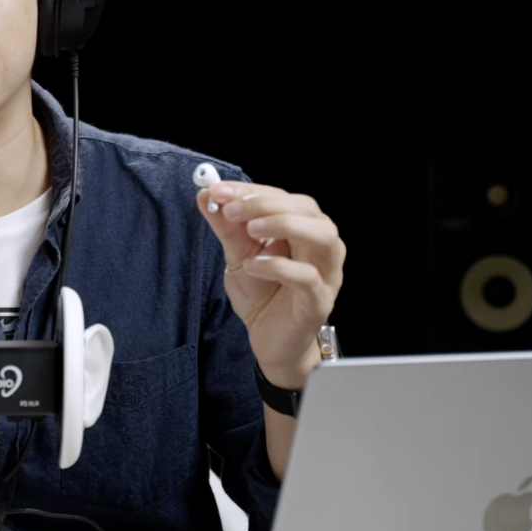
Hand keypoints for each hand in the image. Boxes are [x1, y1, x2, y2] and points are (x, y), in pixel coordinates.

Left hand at [196, 182, 345, 387]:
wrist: (269, 340)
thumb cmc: (262, 295)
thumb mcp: (238, 256)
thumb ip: (226, 227)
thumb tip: (206, 195)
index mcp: (302, 228)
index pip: (283, 197)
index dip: (251, 191)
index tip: (218, 190)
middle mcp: (319, 245)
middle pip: (307, 209)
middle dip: (266, 204)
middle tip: (232, 209)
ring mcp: (325, 272)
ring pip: (321, 236)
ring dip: (284, 225)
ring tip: (251, 230)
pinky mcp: (319, 300)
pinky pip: (308, 277)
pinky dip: (280, 267)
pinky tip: (254, 266)